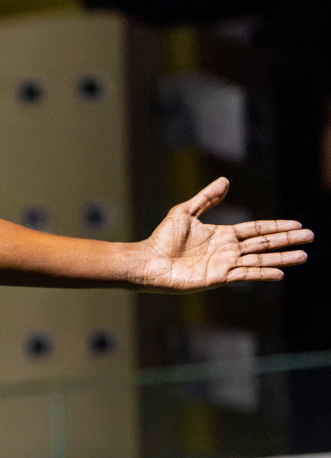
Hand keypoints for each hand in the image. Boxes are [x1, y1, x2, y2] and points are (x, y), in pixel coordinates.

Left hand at [134, 178, 312, 290]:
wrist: (148, 261)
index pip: (256, 229)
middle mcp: (227, 250)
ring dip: (282, 258)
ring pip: (260, 260)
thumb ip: (206, 198)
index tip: (296, 224)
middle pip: (264, 243)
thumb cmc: (162, 239)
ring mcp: (225, 264)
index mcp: (222, 235)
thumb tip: (226, 180)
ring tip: (303, 256)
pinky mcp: (219, 277)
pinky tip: (280, 273)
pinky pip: (245, 275)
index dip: (276, 226)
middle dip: (286, 240)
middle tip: (310, 236)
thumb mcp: (185, 212)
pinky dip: (263, 274)